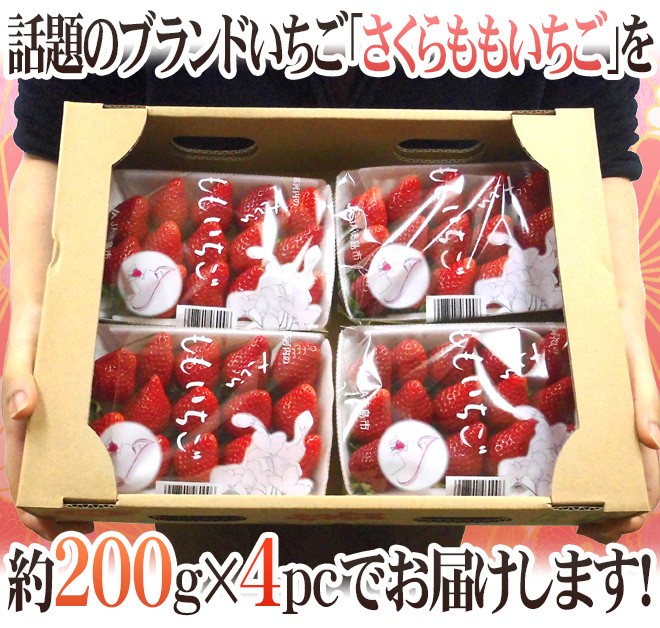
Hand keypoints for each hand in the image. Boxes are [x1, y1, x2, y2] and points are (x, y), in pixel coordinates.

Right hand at [2, 305, 93, 540]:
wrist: (41, 312)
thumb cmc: (31, 334)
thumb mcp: (22, 354)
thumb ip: (17, 380)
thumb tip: (20, 412)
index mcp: (14, 425)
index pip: (19, 478)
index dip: (34, 508)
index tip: (55, 530)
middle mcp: (26, 430)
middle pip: (34, 481)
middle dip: (54, 511)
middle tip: (86, 529)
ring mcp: (42, 424)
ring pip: (48, 469)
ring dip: (64, 496)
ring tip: (91, 515)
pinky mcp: (57, 414)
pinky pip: (62, 448)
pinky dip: (73, 470)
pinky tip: (93, 476)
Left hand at [577, 316, 659, 542]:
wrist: (615, 313)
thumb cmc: (624, 341)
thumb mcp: (635, 369)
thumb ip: (647, 401)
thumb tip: (654, 440)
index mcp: (646, 428)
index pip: (649, 488)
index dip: (630, 516)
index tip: (601, 530)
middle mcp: (639, 433)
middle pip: (638, 492)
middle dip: (616, 519)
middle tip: (584, 531)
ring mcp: (626, 428)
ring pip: (626, 479)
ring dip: (610, 506)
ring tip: (583, 520)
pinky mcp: (612, 419)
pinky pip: (612, 457)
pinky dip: (602, 481)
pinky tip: (582, 486)